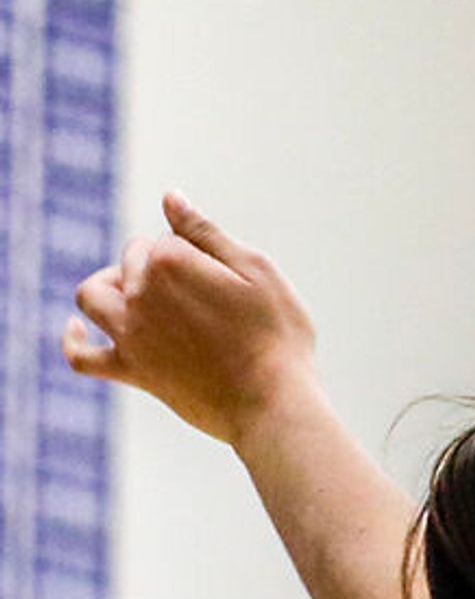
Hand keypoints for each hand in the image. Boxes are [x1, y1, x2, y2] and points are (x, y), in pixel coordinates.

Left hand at [64, 192, 319, 449]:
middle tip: (201, 291)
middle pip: (130, 262)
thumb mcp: (256, 270)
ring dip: (108, 287)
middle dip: (157, 267)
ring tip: (138, 295)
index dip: (195, 253)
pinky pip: (81, 355)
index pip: (165, 240)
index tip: (225, 277)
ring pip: (92, 296)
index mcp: (170, 259)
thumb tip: (169, 197)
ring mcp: (129, 332)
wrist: (272, 401)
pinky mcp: (129, 369)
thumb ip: (205, 232)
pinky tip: (78, 329)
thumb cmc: (277, 334)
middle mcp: (139, 292)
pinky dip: (74, 339)